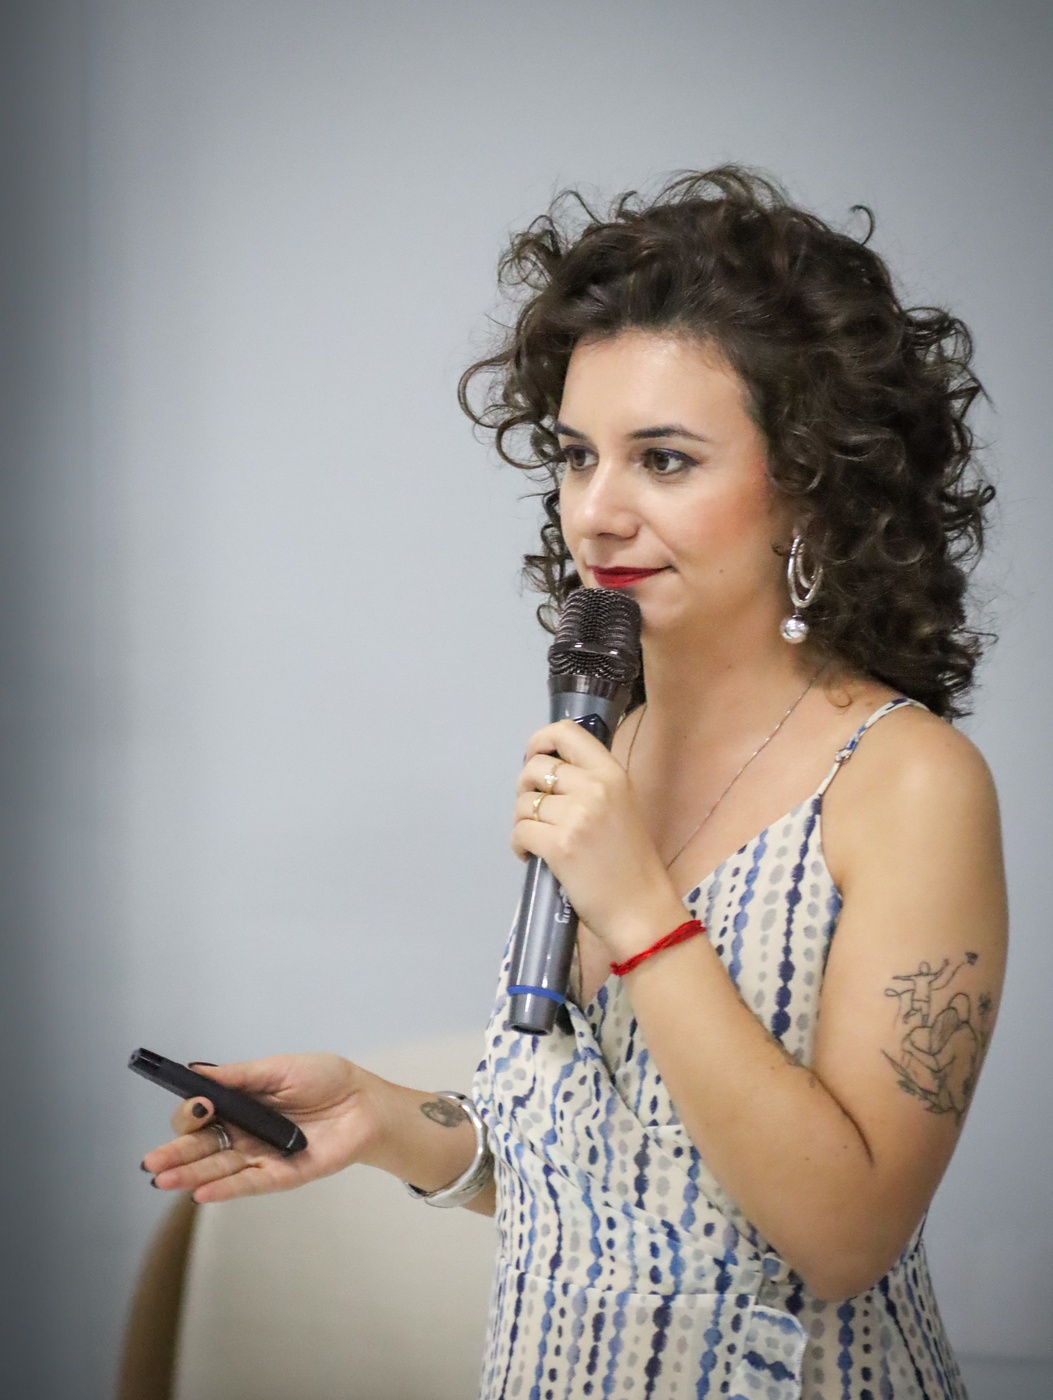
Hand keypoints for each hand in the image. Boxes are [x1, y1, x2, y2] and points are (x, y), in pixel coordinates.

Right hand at [141, 1054, 386, 1203]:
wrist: (364, 1102)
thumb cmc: (325, 1080)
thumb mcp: (278, 1068)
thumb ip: (239, 1076)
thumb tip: (198, 1073)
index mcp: (241, 1105)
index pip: (204, 1114)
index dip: (193, 1111)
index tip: (195, 1105)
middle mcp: (245, 1133)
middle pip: (203, 1146)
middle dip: (175, 1155)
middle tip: (150, 1164)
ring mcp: (260, 1155)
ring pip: (218, 1168)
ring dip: (190, 1176)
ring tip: (163, 1181)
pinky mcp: (281, 1174)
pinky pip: (249, 1183)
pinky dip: (225, 1188)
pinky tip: (200, 1193)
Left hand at [512, 719, 683, 959]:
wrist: (641, 909)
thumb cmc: (631, 862)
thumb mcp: (621, 806)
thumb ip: (591, 784)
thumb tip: (548, 771)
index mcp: (612, 774)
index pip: (567, 732)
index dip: (540, 740)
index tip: (534, 758)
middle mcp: (594, 787)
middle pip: (535, 767)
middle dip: (525, 788)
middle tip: (535, 812)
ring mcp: (576, 816)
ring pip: (524, 802)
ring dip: (522, 820)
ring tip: (537, 839)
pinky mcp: (559, 846)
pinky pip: (520, 831)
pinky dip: (519, 844)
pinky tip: (532, 856)